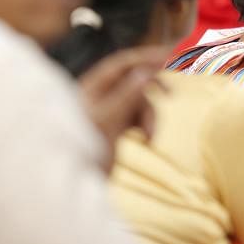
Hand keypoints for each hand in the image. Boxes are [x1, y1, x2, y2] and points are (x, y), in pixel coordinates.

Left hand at [79, 46, 168, 170]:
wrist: (72, 188)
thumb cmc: (83, 153)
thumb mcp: (109, 121)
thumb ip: (127, 95)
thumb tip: (146, 72)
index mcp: (91, 89)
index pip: (123, 64)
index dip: (147, 57)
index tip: (171, 55)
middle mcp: (98, 97)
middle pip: (135, 82)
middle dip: (152, 94)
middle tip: (171, 96)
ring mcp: (107, 113)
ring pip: (139, 102)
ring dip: (150, 117)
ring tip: (150, 138)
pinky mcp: (114, 128)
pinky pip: (137, 118)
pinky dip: (145, 127)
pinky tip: (146, 141)